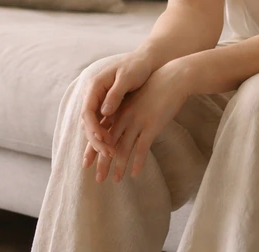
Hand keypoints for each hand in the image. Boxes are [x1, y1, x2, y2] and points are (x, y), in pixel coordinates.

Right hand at [79, 52, 152, 171]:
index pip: (87, 112)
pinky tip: (110, 151)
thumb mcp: (127, 77)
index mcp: (95, 86)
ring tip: (109, 157)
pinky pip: (102, 125)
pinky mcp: (108, 107)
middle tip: (108, 155)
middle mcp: (94, 94)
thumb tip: (104, 112)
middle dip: (96, 141)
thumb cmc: (136, 66)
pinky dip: (104, 138)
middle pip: (88, 122)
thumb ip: (115, 94)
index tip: (104, 141)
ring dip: (99, 142)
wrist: (145, 60)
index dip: (93, 129)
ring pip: (93, 126)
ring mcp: (100, 101)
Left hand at [88, 59, 191, 184]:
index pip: (101, 132)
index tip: (87, 163)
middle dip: (102, 162)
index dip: (93, 148)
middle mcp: (124, 116)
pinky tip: (135, 173)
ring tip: (116, 181)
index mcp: (118, 110)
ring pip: (123, 148)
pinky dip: (137, 161)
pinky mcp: (151, 124)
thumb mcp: (135, 99)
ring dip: (119, 166)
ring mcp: (137, 121)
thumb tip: (119, 127)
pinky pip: (142, 147)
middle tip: (97, 179)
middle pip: (109, 142)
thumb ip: (125, 112)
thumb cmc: (154, 88)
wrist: (171, 77)